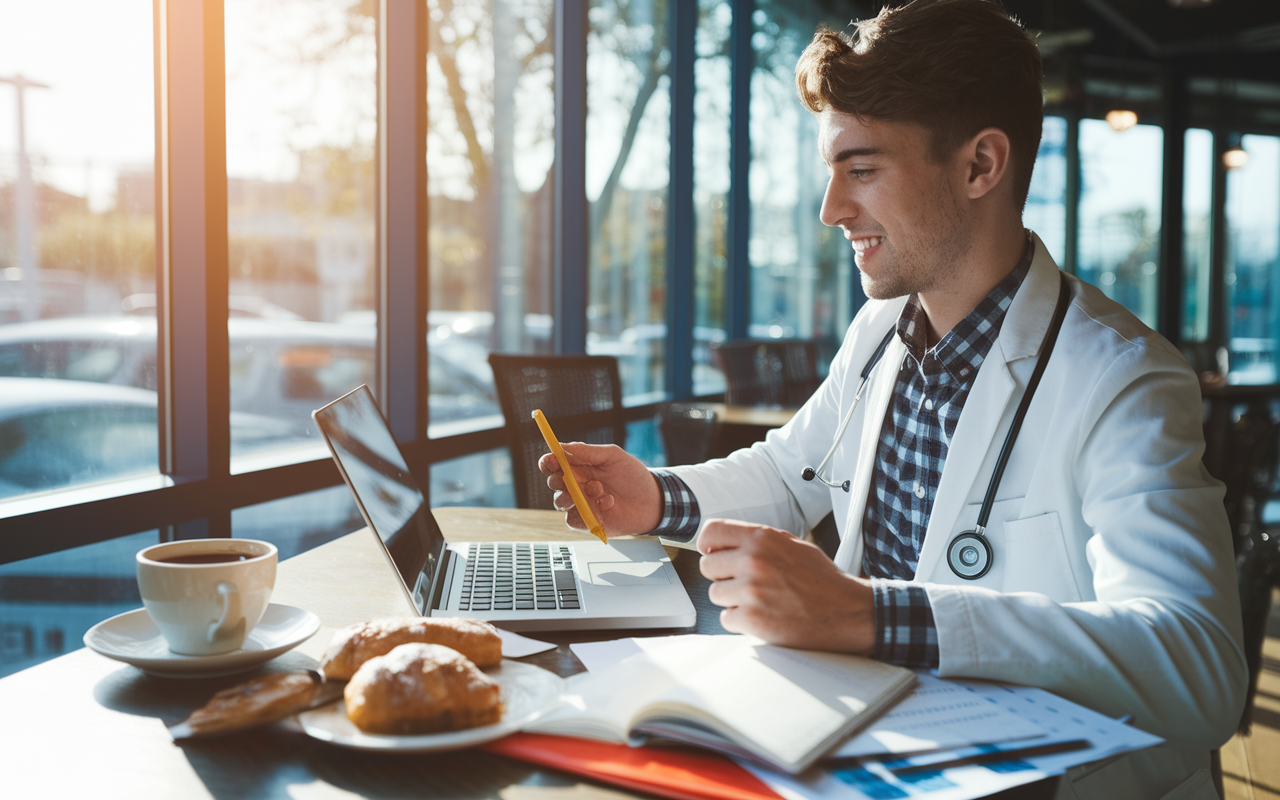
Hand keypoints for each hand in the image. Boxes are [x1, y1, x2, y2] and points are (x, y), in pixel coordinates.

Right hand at [539, 443, 662, 534]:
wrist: (652, 500)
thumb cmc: (633, 477)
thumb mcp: (612, 456)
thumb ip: (587, 451)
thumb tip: (562, 447)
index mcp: (579, 467)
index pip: (554, 464)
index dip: (548, 462)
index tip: (551, 460)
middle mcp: (576, 485)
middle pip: (553, 483)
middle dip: (557, 480)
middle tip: (568, 479)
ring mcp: (581, 504)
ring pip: (559, 502)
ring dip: (572, 496)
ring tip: (597, 489)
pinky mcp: (587, 521)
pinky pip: (573, 519)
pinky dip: (586, 512)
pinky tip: (607, 503)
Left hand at [697, 519, 875, 652]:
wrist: (847, 611)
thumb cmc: (822, 580)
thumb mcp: (791, 545)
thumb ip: (757, 541)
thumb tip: (723, 543)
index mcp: (762, 538)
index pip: (711, 532)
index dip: (709, 545)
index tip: (713, 554)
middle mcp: (754, 561)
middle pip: (707, 566)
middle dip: (723, 576)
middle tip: (745, 583)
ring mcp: (751, 591)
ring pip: (715, 594)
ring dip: (733, 600)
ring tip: (761, 600)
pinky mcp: (752, 619)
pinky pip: (726, 619)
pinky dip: (741, 621)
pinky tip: (764, 616)